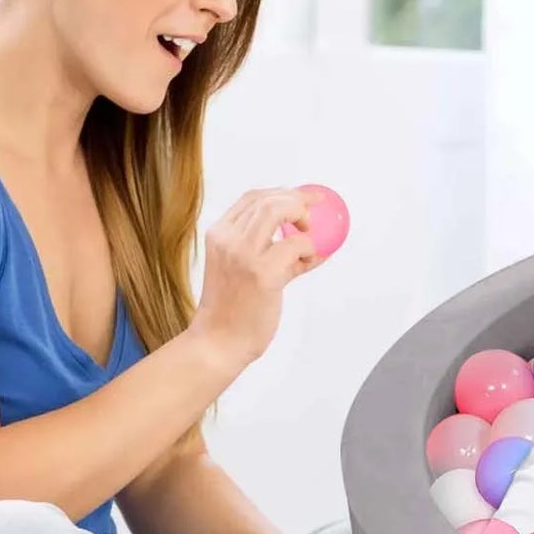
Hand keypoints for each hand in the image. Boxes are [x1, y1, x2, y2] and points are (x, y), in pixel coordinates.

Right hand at [189, 188, 322, 367]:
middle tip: (314, 212)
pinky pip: (297, 245)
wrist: (218, 341)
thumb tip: (304, 240)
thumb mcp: (240, 269)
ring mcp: (243, 255)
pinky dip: (309, 250)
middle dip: (298, 198)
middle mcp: (228, 239)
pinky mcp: (262, 273)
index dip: (281, 192)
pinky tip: (305, 264)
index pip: (252, 198)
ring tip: (309, 238)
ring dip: (303, 218)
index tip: (302, 196)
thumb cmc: (232, 310)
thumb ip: (267, 250)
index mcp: (219, 235)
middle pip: (268, 199)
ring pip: (279, 211)